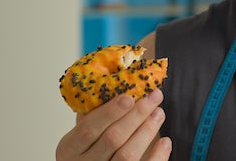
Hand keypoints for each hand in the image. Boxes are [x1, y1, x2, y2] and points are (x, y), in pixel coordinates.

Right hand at [55, 89, 171, 159]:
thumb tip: (117, 82)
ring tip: (159, 113)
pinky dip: (158, 156)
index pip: (88, 129)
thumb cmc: (87, 152)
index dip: (110, 112)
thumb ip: (93, 115)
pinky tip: (165, 141)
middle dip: (136, 115)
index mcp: (69, 149)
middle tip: (154, 97)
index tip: (129, 96)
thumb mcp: (80, 136)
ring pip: (128, 154)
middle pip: (112, 139)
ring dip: (147, 130)